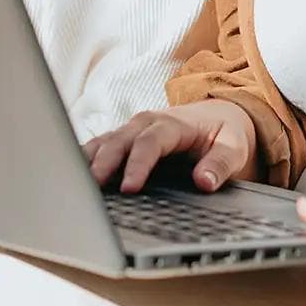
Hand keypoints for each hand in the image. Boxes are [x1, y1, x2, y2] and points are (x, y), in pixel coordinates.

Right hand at [83, 100, 256, 193]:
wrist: (221, 117)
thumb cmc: (225, 134)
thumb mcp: (234, 149)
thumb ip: (220, 164)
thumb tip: (205, 182)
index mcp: (172, 123)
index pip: (149, 142)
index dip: (137, 165)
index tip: (129, 188)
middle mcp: (146, 123)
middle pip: (119, 141)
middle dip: (104, 163)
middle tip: (90, 188)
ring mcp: (132, 130)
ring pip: (104, 142)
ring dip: (88, 160)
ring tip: (71, 182)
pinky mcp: (124, 140)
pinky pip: (100, 147)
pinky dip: (86, 159)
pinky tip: (72, 175)